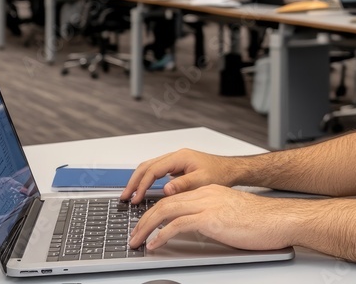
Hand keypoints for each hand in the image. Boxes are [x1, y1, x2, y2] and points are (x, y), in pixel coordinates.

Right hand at [119, 149, 241, 203]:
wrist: (230, 170)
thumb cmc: (219, 173)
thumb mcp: (202, 181)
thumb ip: (183, 185)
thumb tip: (165, 189)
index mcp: (179, 157)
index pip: (153, 170)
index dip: (142, 185)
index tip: (136, 198)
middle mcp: (175, 156)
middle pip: (147, 166)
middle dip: (134, 181)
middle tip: (125, 197)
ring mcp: (175, 161)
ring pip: (149, 168)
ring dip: (139, 181)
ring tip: (130, 195)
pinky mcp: (176, 167)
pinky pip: (156, 172)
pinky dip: (147, 181)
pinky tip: (143, 191)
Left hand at [128, 185, 296, 250]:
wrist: (280, 220)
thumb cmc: (263, 221)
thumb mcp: (231, 216)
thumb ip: (212, 218)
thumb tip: (197, 230)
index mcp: (210, 191)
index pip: (174, 199)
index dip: (154, 212)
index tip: (144, 225)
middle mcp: (206, 194)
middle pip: (164, 203)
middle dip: (143, 220)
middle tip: (134, 235)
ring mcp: (208, 205)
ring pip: (165, 211)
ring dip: (146, 228)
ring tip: (137, 241)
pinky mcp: (211, 219)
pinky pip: (177, 226)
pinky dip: (161, 235)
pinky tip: (155, 245)